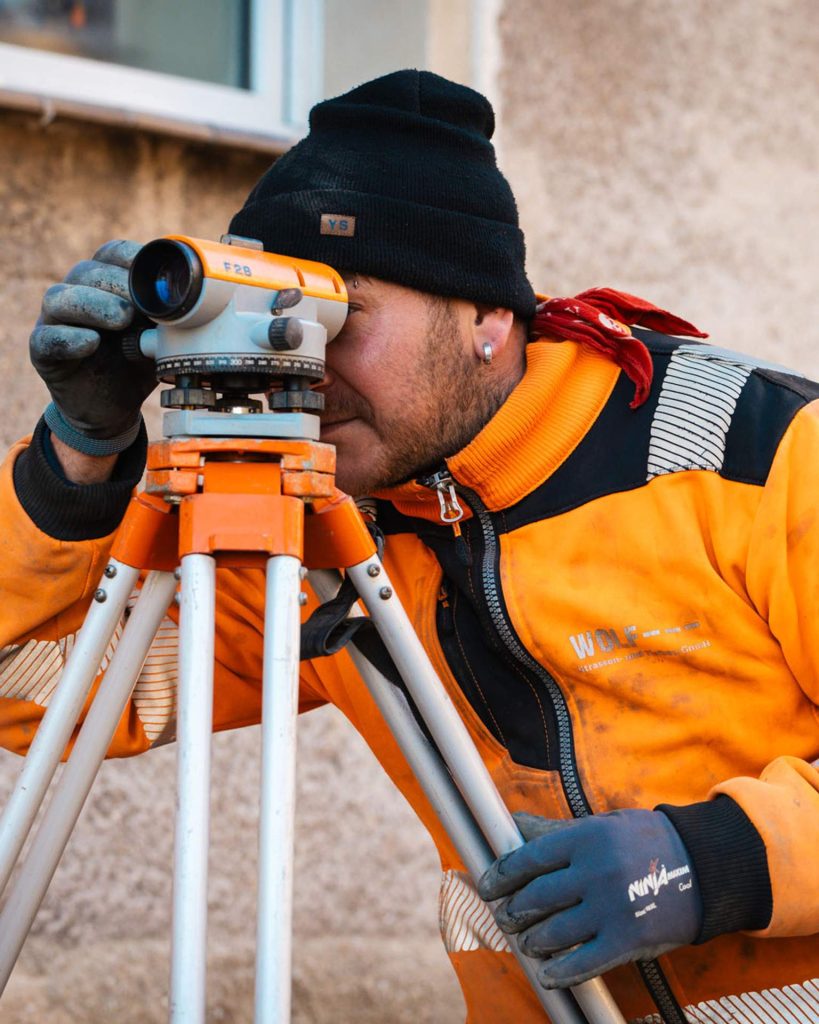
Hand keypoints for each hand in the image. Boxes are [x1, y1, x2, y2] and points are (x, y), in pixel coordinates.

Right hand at [30, 239, 156, 455]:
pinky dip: (68, 338)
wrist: (113, 408)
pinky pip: (46, 338)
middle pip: (86, 272)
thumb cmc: (136, 363)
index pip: (111, 254)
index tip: (153, 270)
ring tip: (122, 319)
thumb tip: (199, 304)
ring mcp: (55, 322)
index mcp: (105, 284)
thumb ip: (171, 319)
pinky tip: (91, 342)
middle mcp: (76, 294)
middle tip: (140, 303)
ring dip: (93, 305)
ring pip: (60, 298)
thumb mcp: (161, 339)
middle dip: (116, 283)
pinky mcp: (43, 351)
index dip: (130, 257)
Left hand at [479, 809, 701, 988]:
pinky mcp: (627, 940)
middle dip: (513, 911)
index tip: (487, 888)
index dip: (501, 875)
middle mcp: (594, 871)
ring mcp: (610, 907)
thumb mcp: (601, 825)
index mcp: (585, 838)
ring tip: (527, 941)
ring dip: (532, 941)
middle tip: (505, 918)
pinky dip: (559, 972)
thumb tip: (516, 823)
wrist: (703, 868)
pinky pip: (582, 962)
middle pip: (536, 898)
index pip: (528, 859)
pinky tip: (547, 974)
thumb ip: (557, 830)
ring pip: (553, 932)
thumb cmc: (644, 842)